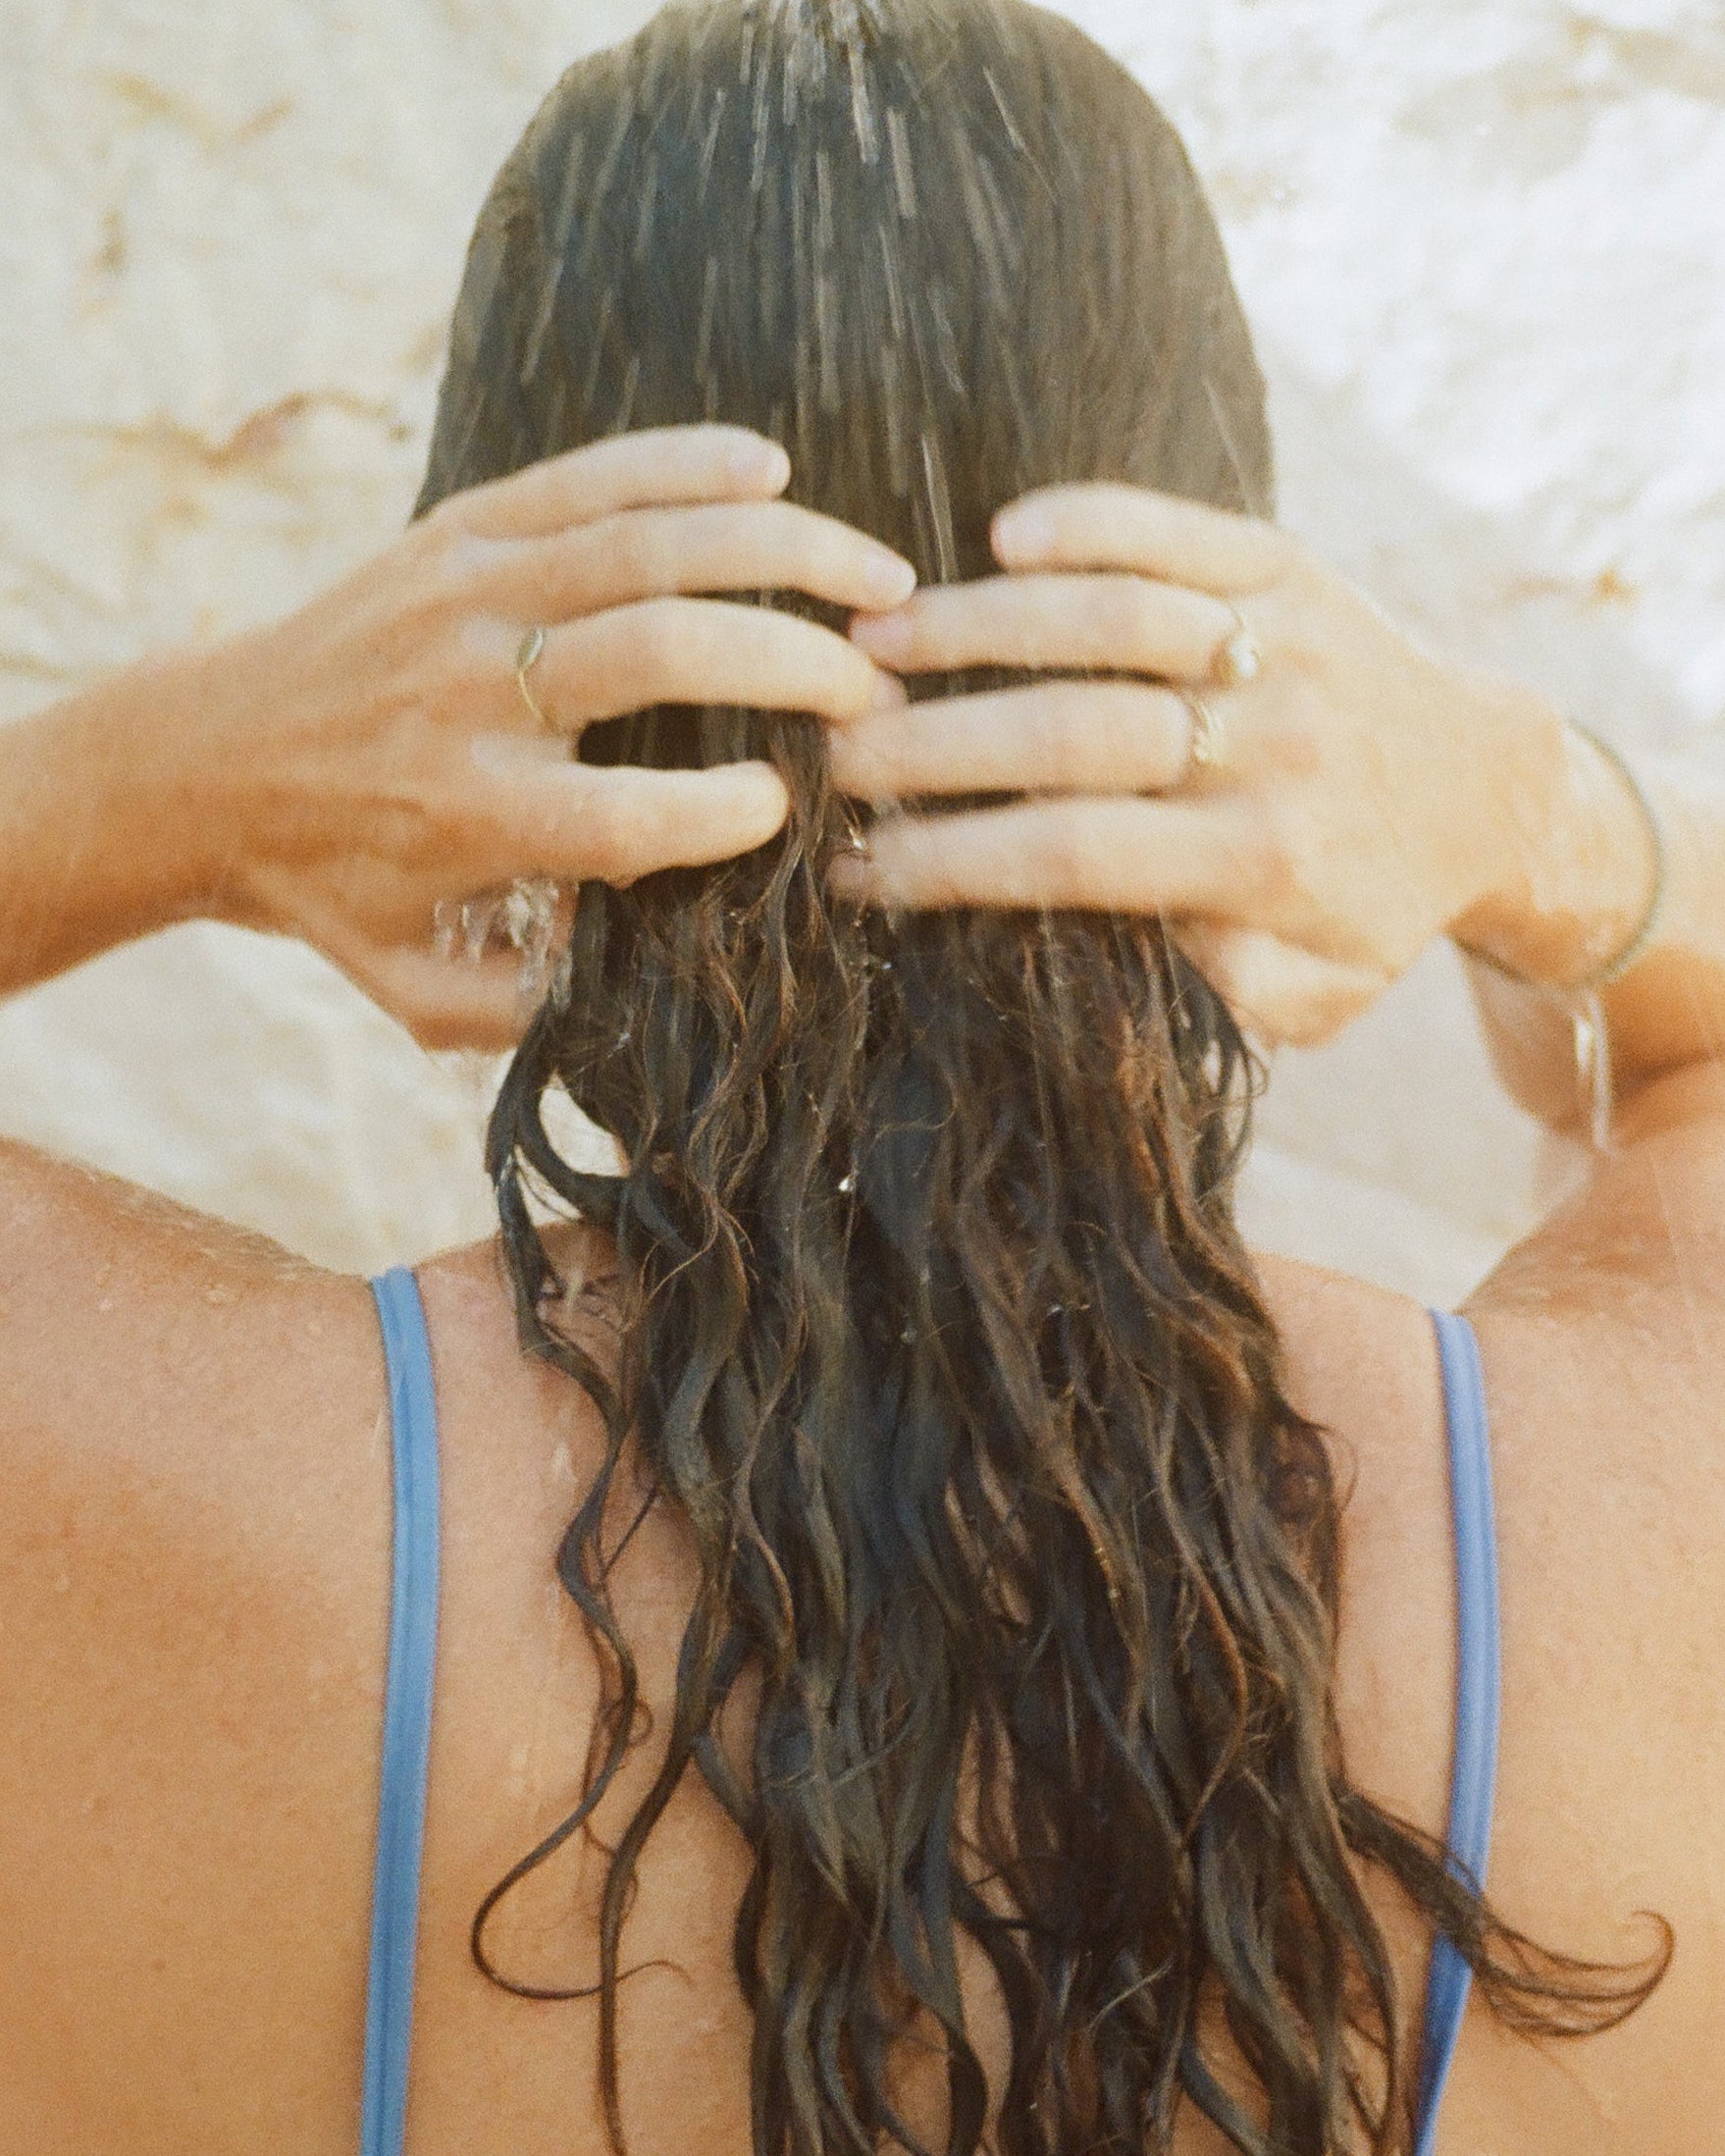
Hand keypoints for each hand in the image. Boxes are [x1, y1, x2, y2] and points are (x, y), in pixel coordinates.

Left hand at [197, 426, 913, 1047]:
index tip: (790, 807)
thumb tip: (661, 989)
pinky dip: (683, 462)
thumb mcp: (416, 990)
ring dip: (781, 549)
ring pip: (645, 544)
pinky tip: (768, 468)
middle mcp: (467, 696)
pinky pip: (585, 478)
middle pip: (660, 651)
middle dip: (794, 662)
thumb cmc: (329, 890)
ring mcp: (460, 595)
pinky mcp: (451, 533)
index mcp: (470, 815)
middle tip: (877, 684)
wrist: (195, 767)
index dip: (729, 812)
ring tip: (880, 573)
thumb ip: (536, 1009)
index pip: (633, 816)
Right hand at [841, 485, 1556, 1047]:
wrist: (1493, 790)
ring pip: (1111, 620)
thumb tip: (1105, 949)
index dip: (947, 860)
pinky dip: (1089, 521)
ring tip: (871, 638)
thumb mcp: (1310, 996)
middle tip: (830, 749)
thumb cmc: (1369, 907)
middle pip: (1068, 732)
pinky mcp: (1290, 567)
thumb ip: (1216, 996)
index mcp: (1260, 861)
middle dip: (930, 743)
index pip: (1069, 855)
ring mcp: (1282, 641)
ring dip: (977, 623)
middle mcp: (1272, 744)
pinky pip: (1178, 529)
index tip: (852, 867)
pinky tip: (1001, 535)